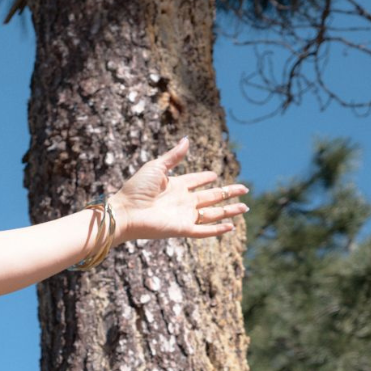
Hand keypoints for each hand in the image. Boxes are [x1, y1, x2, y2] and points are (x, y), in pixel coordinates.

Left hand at [105, 137, 247, 243]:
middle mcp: (182, 201)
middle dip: (228, 193)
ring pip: (213, 214)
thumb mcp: (156, 167)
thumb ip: (173, 156)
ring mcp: (184, 215)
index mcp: (175, 186)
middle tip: (244, 189)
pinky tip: (231, 226)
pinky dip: (218, 229)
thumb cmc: (136, 189)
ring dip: (229, 210)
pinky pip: (204, 230)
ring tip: (245, 207)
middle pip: (211, 197)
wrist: (126, 211)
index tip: (214, 175)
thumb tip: (187, 139)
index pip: (195, 181)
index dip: (205, 178)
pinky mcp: (182, 228)